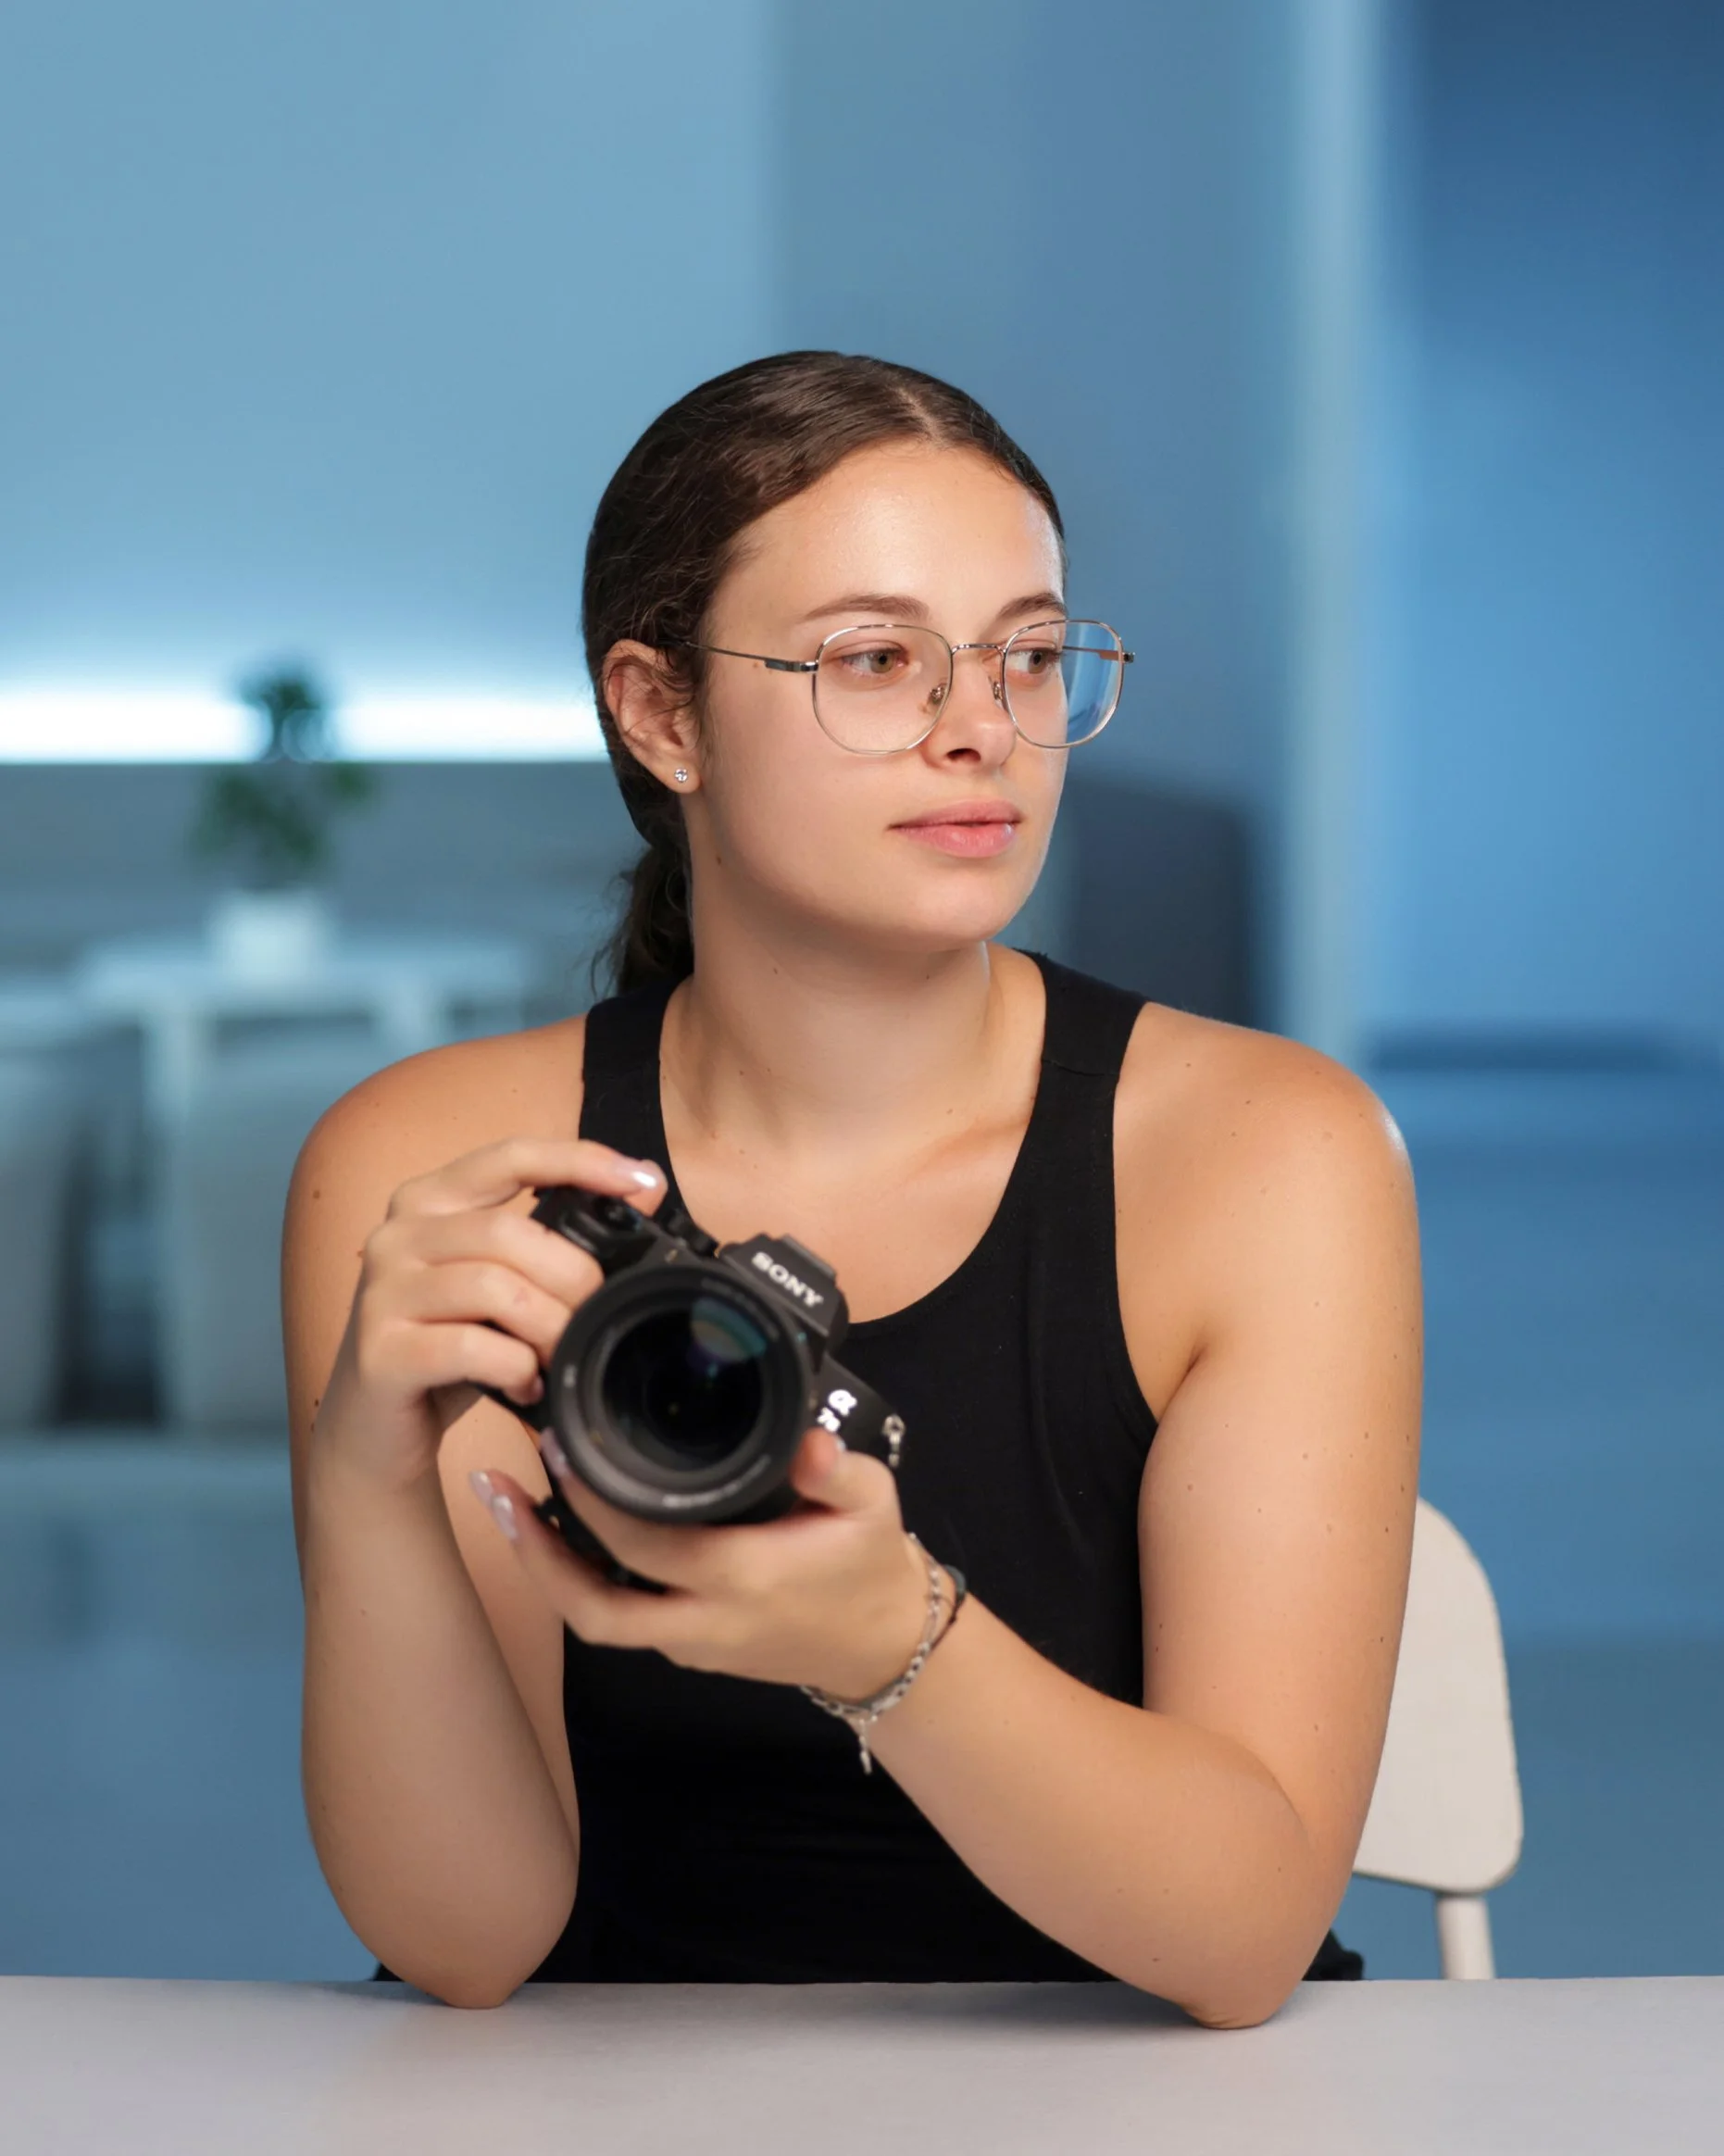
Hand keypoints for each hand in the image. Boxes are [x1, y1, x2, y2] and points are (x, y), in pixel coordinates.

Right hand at [311, 1136, 667, 1497]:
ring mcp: (382, 1293)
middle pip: (510, 1231)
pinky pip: (472, 1348)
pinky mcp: (381, 1352)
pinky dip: (517, 1369)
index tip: (641, 1181)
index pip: (510, 1156)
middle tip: (596, 1315)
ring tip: (562, 1356)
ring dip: (549, 1327)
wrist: (375, 1431)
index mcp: (429, 1201)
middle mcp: (397, 1235)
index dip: (580, 1160)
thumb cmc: (449, 1347)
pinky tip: (526, 1387)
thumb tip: (644, 1190)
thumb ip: (552, 1239)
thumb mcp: (500, 1284)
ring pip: (494, 1288)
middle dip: (573, 1276)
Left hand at [469, 1426, 930, 1701]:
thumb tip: (808, 1435)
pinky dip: (580, 1578)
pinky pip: (618, 1617)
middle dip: (536, 1551)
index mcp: (743, 1579)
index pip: (645, 1546)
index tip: (561, 1446)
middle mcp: (705, 1622)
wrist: (881, 1646)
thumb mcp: (873, 1503)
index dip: (592, 1502)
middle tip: (497, 1487)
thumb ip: (836, 1468)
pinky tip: (559, 1529)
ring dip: (546, 1569)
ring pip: (595, 1620)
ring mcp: (690, 1644)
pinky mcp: (686, 1648)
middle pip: (593, 1607)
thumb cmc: (869, 1566)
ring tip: (508, 1505)